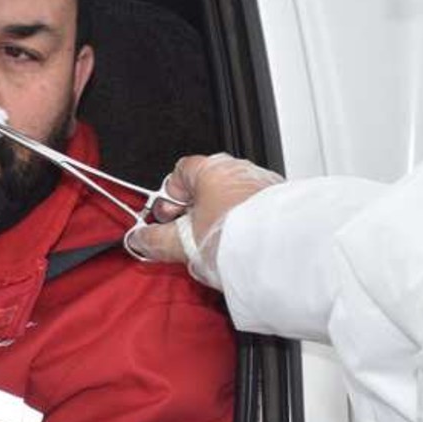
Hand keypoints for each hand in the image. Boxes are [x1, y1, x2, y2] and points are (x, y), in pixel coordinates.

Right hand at [125, 153, 283, 288]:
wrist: (281, 252)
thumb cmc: (235, 238)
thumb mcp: (183, 243)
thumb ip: (156, 239)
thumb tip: (141, 239)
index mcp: (209, 169)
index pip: (178, 173)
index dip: (168, 197)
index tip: (166, 220)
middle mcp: (237, 169)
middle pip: (205, 187)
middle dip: (193, 212)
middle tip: (188, 238)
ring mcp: (261, 183)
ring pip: (230, 199)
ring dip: (219, 219)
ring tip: (216, 247)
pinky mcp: (279, 202)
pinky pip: (251, 210)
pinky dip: (242, 225)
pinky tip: (238, 247)